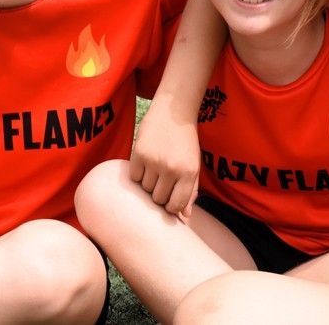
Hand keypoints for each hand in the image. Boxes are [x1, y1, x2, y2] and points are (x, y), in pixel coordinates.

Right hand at [129, 99, 200, 215]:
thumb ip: (191, 190)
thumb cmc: (186, 141)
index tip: (170, 201)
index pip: (176, 205)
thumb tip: (184, 215)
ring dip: (148, 183)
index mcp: (189, 173)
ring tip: (155, 169)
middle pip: (158, 199)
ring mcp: (154, 161)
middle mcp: (171, 169)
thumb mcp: (194, 165)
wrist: (174, 112)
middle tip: (163, 181)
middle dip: (160, 194)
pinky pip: (134, 177)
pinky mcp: (138, 153)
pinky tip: (146, 162)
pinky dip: (138, 174)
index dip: (171, 207)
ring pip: (145, 189)